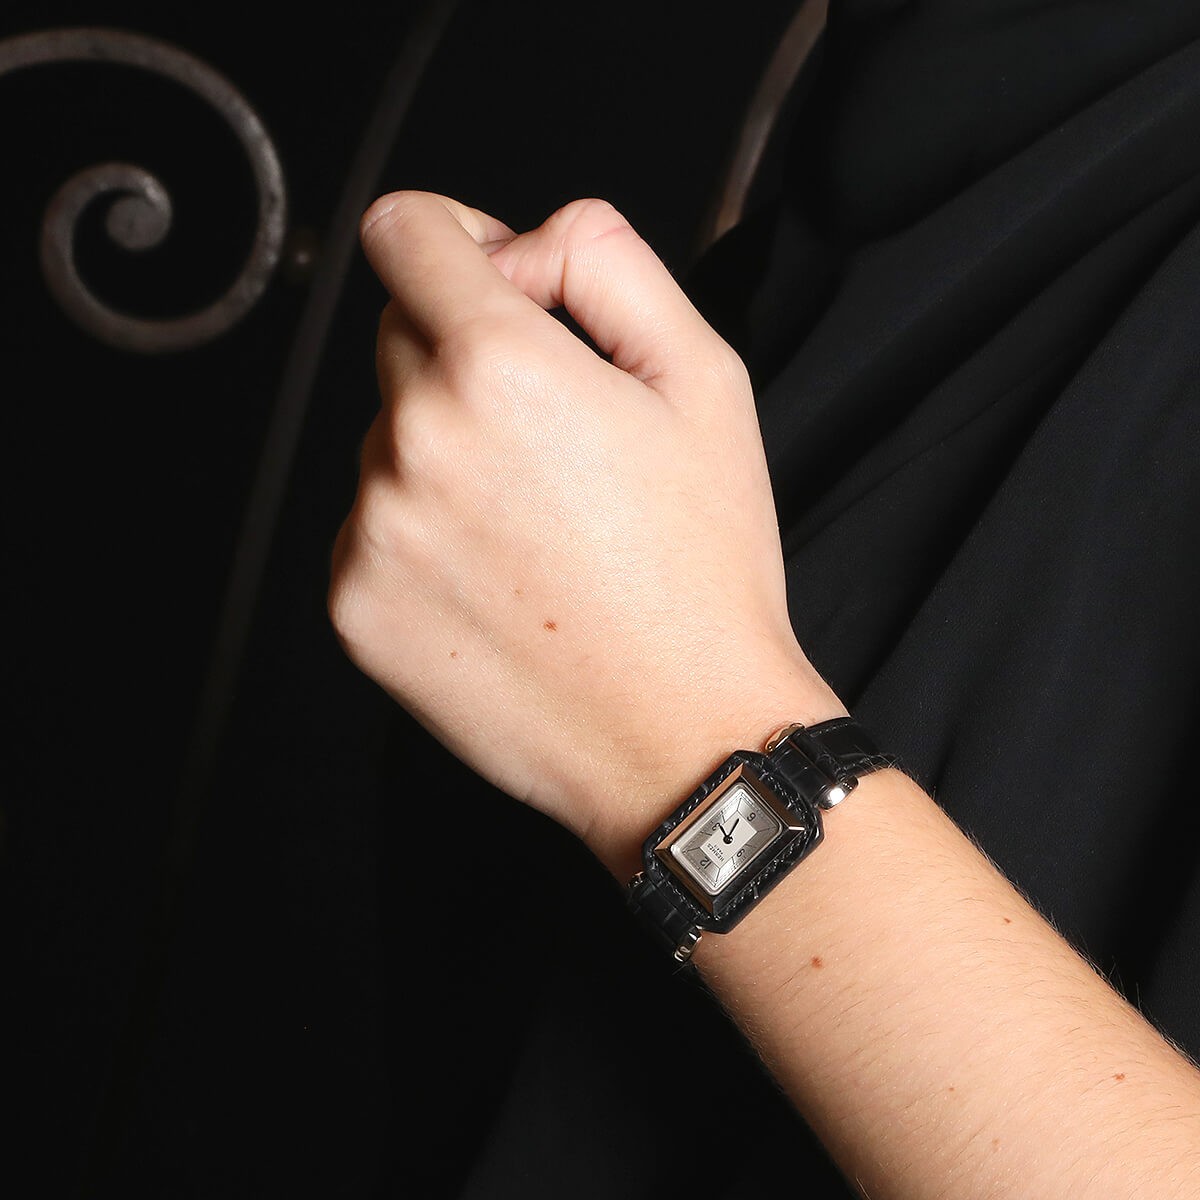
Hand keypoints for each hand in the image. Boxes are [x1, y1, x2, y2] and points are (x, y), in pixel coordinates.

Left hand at [328, 192, 842, 872]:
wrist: (683, 734)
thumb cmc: (703, 570)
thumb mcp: (704, 380)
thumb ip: (607, 262)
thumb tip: (523, 243)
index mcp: (500, 367)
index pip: (405, 233)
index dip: (452, 240)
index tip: (485, 278)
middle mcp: (417, 441)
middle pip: (398, 338)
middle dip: (466, 359)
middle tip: (555, 440)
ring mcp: (374, 530)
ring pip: (386, 440)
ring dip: (445, 457)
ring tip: (536, 531)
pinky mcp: (355, 604)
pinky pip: (367, 527)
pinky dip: (421, 537)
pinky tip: (500, 582)